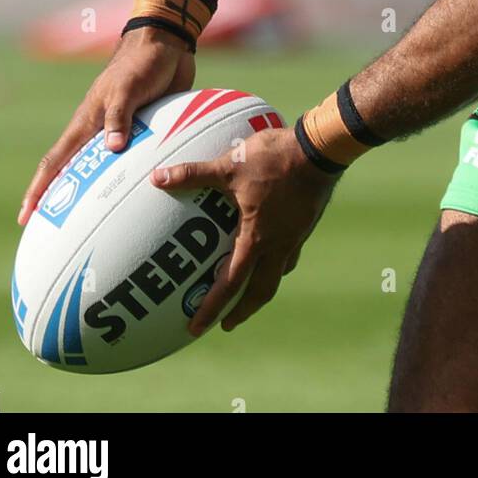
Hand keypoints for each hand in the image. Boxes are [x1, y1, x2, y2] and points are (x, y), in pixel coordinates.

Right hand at [17, 28, 194, 225]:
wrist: (166, 45)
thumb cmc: (141, 63)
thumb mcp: (128, 88)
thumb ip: (119, 116)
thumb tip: (111, 150)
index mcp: (87, 122)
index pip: (56, 161)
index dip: (39, 188)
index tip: (25, 215)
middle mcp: (98, 131)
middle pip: (73, 172)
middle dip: (60, 200)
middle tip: (55, 230)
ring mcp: (120, 132)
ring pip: (102, 170)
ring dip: (96, 193)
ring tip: (95, 224)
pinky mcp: (142, 130)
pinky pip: (132, 161)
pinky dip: (129, 179)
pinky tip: (138, 196)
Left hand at [150, 123, 340, 335]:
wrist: (319, 150)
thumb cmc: (273, 159)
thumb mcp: (229, 166)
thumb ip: (193, 173)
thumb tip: (158, 178)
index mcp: (257, 238)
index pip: (231, 283)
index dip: (212, 307)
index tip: (197, 327)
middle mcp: (278, 245)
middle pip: (260, 291)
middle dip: (242, 310)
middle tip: (226, 323)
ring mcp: (295, 235)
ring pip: (278, 274)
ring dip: (261, 288)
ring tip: (249, 292)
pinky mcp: (305, 223)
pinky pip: (290, 253)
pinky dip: (278, 262)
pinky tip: (272, 251)